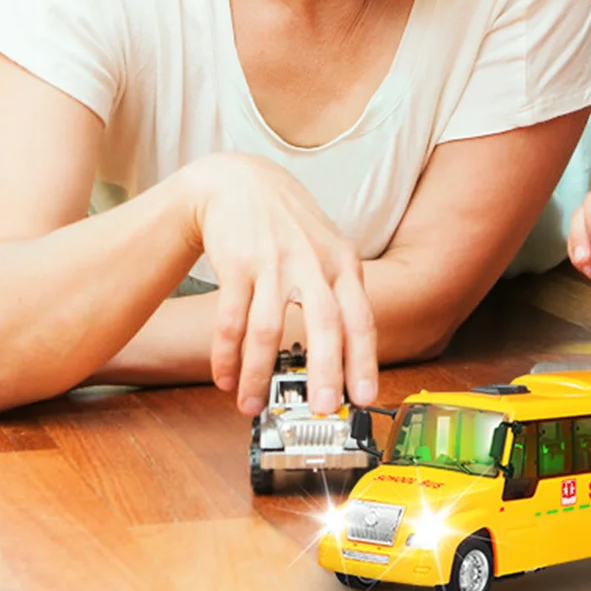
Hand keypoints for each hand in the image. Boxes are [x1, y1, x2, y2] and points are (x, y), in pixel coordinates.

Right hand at [186, 153, 376, 418]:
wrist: (238, 181)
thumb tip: (351, 355)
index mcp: (342, 263)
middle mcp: (312, 262)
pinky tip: (226, 377)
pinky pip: (230, 319)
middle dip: (326, 371)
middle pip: (324, 323)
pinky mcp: (236, 263)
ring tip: (252, 405)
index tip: (365, 397)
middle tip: (323, 409)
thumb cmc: (288, 225)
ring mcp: (273, 262)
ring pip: (267, 329)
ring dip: (259, 374)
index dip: (364, 360)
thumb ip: (340, 294)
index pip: (360, 318)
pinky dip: (226, 354)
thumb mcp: (327, 250)